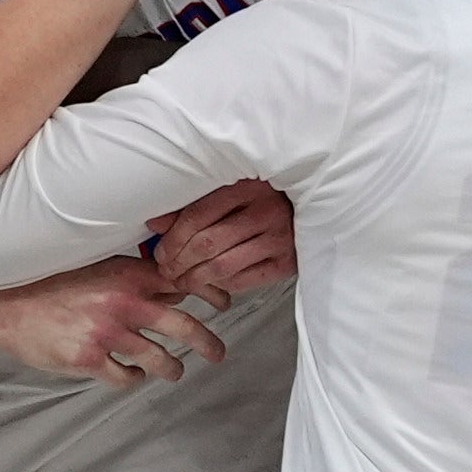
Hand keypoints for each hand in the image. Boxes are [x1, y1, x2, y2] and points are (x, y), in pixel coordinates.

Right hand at [0, 263, 228, 385]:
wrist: (6, 307)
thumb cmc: (53, 284)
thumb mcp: (97, 267)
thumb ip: (135, 278)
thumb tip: (176, 285)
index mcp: (128, 274)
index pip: (184, 282)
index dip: (211, 294)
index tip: (223, 305)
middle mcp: (123, 302)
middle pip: (184, 326)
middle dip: (208, 343)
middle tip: (218, 353)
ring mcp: (106, 333)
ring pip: (160, 359)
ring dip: (172, 369)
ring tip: (174, 371)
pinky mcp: (89, 359)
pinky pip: (127, 377)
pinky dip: (135, 379)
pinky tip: (133, 375)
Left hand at [148, 178, 299, 301]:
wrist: (316, 205)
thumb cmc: (266, 197)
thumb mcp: (231, 190)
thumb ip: (193, 205)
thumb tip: (154, 225)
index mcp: (246, 186)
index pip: (197, 216)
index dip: (172, 239)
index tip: (160, 254)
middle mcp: (265, 211)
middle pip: (207, 243)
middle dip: (179, 263)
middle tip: (167, 272)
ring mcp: (279, 238)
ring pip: (223, 266)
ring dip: (195, 279)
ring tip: (182, 282)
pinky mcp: (287, 262)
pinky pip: (244, 281)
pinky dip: (221, 286)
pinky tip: (209, 284)